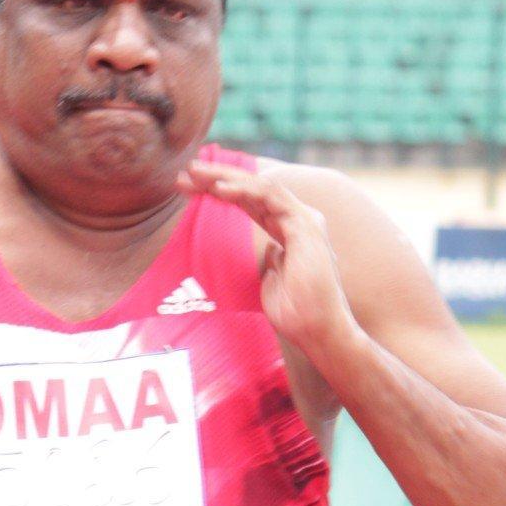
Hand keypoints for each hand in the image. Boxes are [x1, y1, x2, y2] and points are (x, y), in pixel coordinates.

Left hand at [178, 159, 358, 363]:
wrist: (319, 332)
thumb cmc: (298, 315)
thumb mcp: (274, 282)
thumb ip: (272, 262)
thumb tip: (268, 251)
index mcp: (289, 230)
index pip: (251, 203)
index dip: (221, 193)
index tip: (190, 190)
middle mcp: (298, 220)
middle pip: (253, 189)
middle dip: (218, 178)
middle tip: (186, 173)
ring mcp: (303, 220)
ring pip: (260, 186)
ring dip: (226, 177)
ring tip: (196, 173)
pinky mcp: (305, 226)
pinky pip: (270, 197)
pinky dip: (244, 190)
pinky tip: (219, 189)